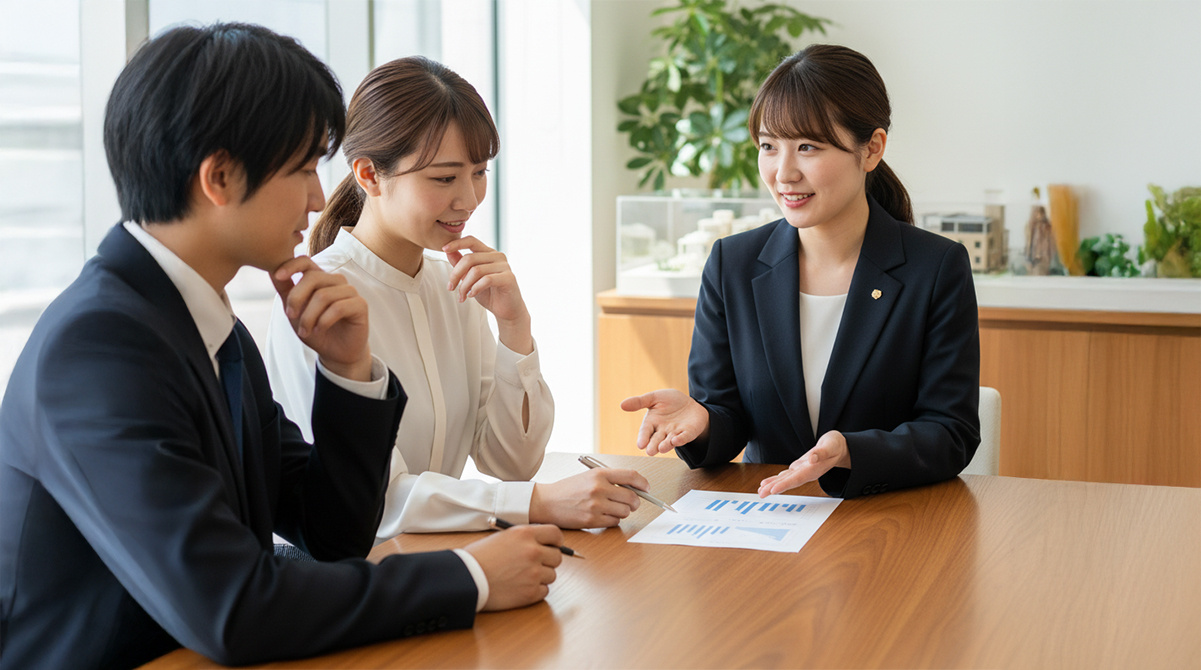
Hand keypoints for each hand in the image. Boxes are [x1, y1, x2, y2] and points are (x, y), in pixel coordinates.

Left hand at [272, 257, 371, 381]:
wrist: (335, 353)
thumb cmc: (315, 330)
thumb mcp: (295, 312)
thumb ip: (286, 291)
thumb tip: (271, 271)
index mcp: (320, 278)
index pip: (306, 261)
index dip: (291, 265)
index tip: (278, 276)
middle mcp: (336, 281)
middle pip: (312, 278)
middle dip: (297, 298)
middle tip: (291, 316)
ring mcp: (350, 291)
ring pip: (323, 295)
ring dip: (309, 316)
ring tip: (305, 331)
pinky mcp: (360, 305)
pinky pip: (338, 308)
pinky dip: (323, 322)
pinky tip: (319, 330)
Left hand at [444, 236, 531, 354]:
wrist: (507, 311)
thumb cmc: (489, 294)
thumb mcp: (470, 278)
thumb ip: (461, 264)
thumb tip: (448, 251)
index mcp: (488, 253)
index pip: (472, 241)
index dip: (457, 243)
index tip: (444, 249)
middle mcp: (497, 256)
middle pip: (469, 258)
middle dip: (455, 274)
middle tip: (450, 288)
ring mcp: (504, 266)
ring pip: (476, 270)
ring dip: (464, 285)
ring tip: (462, 296)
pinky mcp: (509, 278)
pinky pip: (486, 280)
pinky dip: (475, 289)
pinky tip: (471, 295)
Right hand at [464, 524, 562, 610]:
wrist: (466, 579)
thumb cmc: (479, 558)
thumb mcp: (503, 537)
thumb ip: (525, 539)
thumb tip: (544, 544)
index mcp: (525, 534)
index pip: (556, 534)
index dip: (555, 541)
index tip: (552, 546)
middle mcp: (533, 552)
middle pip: (557, 557)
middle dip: (548, 561)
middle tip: (534, 564)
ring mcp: (533, 573)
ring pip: (551, 575)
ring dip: (540, 577)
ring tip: (520, 577)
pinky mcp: (530, 593)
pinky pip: (544, 591)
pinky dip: (535, 590)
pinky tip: (519, 587)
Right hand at [529, 469, 646, 527]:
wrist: (546, 502)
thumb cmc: (568, 489)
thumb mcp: (589, 476)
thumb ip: (611, 480)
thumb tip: (636, 488)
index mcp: (599, 474)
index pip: (631, 476)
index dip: (643, 483)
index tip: (646, 488)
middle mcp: (599, 488)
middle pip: (632, 497)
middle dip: (635, 502)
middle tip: (632, 503)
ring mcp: (596, 505)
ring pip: (625, 512)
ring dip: (623, 512)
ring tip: (611, 509)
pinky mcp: (592, 520)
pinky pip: (614, 522)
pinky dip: (612, 520)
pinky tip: (603, 516)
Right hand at [620, 389, 708, 454]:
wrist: (689, 402)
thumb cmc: (670, 402)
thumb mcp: (654, 398)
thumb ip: (639, 402)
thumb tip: (622, 404)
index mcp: (652, 423)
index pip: (645, 432)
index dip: (643, 438)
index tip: (640, 445)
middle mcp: (663, 431)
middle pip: (656, 440)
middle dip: (653, 446)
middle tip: (650, 452)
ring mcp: (676, 433)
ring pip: (670, 441)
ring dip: (666, 445)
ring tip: (661, 448)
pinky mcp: (688, 432)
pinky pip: (685, 437)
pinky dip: (681, 439)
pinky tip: (676, 440)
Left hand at [757, 430, 850, 496]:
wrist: (839, 448)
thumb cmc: (835, 446)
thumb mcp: (831, 446)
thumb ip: (822, 452)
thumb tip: (812, 458)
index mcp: (814, 469)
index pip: (797, 478)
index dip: (785, 485)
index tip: (773, 490)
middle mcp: (806, 473)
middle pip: (789, 482)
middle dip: (774, 488)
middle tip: (761, 494)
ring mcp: (802, 471)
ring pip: (785, 479)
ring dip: (773, 485)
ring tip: (761, 490)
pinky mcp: (799, 467)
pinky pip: (786, 475)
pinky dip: (777, 479)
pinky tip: (768, 483)